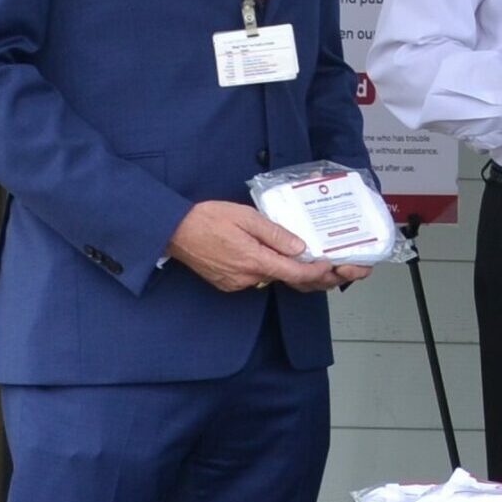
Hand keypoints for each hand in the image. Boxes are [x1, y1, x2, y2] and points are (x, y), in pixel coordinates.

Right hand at [165, 201, 337, 293]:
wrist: (173, 230)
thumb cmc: (207, 218)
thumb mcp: (246, 217)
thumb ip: (274, 234)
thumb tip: (299, 248)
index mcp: (254, 260)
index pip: (294, 273)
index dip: (315, 272)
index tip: (327, 265)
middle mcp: (246, 277)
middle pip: (283, 278)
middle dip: (302, 271)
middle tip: (316, 259)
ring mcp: (235, 283)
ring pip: (268, 278)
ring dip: (280, 268)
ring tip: (289, 252)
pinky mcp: (226, 284)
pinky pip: (252, 278)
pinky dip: (262, 269)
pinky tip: (262, 254)